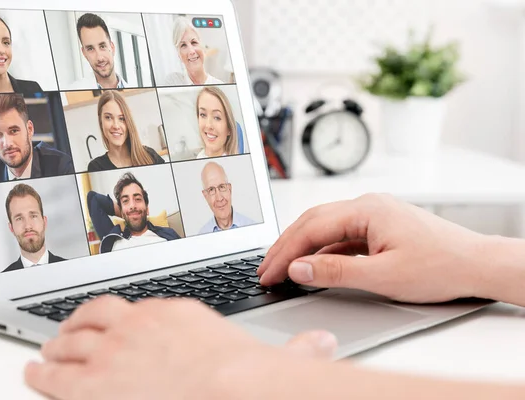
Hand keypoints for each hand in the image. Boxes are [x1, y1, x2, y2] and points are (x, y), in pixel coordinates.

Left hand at [25, 296, 336, 399]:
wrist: (228, 389)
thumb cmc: (244, 377)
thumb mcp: (272, 357)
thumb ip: (298, 349)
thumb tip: (324, 346)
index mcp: (173, 314)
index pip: (136, 309)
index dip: (118, 318)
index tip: (112, 324)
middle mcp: (137, 326)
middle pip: (96, 318)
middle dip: (79, 326)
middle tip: (69, 334)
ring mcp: (112, 351)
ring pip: (71, 343)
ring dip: (56, 348)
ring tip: (46, 352)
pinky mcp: (93, 383)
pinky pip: (53, 374)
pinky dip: (39, 372)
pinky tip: (32, 373)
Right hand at [258, 193, 490, 303]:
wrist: (477, 265)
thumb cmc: (440, 266)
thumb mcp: (383, 275)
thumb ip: (335, 271)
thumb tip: (297, 268)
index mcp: (366, 209)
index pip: (311, 229)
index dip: (285, 253)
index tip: (268, 273)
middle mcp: (367, 205)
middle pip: (312, 222)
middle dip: (286, 246)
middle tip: (266, 270)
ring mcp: (373, 214)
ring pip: (325, 227)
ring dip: (302, 247)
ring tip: (283, 267)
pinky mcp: (379, 227)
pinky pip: (341, 235)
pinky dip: (323, 250)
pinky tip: (313, 265)